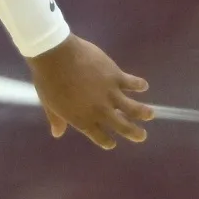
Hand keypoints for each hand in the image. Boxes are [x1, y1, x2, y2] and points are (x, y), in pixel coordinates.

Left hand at [26, 34, 153, 149]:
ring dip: (143, 112)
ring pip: (134, 108)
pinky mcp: (116, 76)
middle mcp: (100, 111)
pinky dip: (140, 84)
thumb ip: (57, 119)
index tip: (112, 143)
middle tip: (141, 136)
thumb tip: (57, 134)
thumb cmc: (48, 80)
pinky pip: (133, 83)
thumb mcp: (50, 104)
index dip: (107, 142)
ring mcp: (111, 94)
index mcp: (82, 120)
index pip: (99, 137)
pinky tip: (143, 85)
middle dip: (134, 133)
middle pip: (123, 126)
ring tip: (150, 114)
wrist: (55, 56)